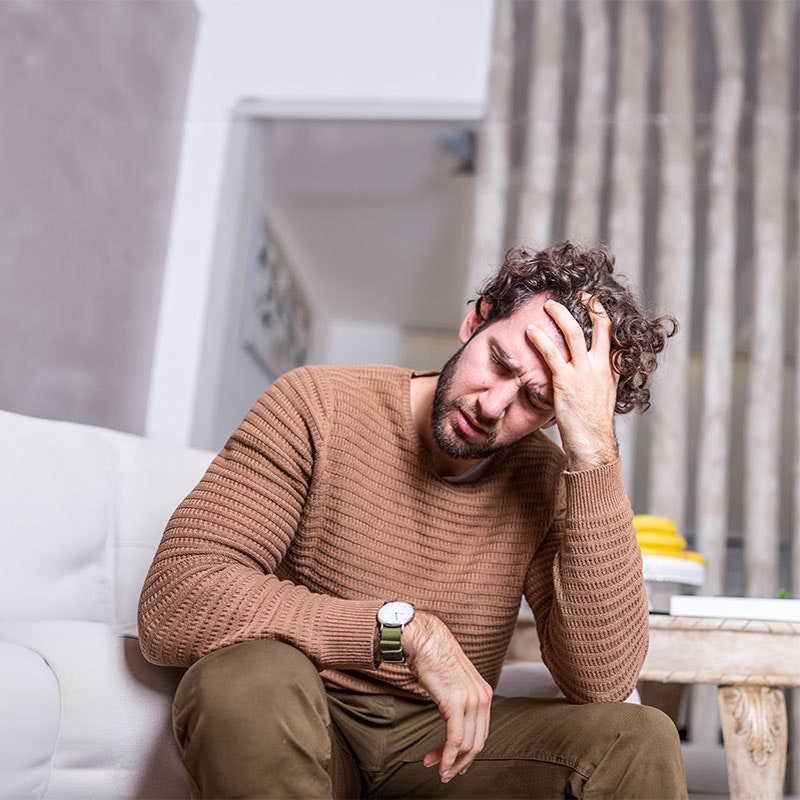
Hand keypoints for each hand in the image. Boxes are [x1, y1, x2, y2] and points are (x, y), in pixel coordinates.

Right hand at [402, 611, 492, 782]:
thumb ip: (457, 701)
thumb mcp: (452, 683)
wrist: (424, 638)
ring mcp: (472, 700)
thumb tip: (451, 720)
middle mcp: (483, 697)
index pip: (481, 733)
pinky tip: (438, 764)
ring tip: (436, 768)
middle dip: (460, 762)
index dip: (467, 754)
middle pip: (477, 743)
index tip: (452, 763)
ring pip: (467, 745)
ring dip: (450, 762)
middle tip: (444, 773)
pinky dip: (447, 755)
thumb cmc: (432, 658)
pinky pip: (456, 738)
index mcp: (484, 693)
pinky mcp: (457, 702)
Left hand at [526, 294, 618, 469]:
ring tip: (549, 305)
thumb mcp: (602, 396)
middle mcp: (600, 366)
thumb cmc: (592, 423)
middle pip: (598, 326)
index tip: (593, 301)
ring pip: (574, 333)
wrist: (592, 442)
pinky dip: (539, 339)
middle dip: (588, 305)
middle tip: (577, 294)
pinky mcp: (566, 381)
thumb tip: (589, 370)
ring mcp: (583, 372)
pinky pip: (551, 353)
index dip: (602, 314)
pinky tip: (530, 331)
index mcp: (610, 369)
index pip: (612, 333)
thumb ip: (598, 378)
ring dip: (560, 315)